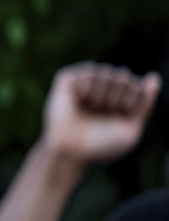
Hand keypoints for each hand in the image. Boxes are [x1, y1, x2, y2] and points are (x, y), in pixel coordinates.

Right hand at [42, 62, 160, 164]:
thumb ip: (144, 104)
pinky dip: (88, 86)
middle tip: (102, 112)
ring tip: (90, 107)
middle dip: (117, 96)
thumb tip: (153, 77)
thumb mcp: (131, 128)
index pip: (136, 86)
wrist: (71, 151)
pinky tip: (79, 99)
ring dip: (102, 93)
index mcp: (116, 103)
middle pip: (123, 76)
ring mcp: (83, 86)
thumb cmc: (100, 146)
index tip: (117, 118)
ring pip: (106, 71)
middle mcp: (99, 92)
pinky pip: (88, 69)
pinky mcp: (67, 82)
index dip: (130, 101)